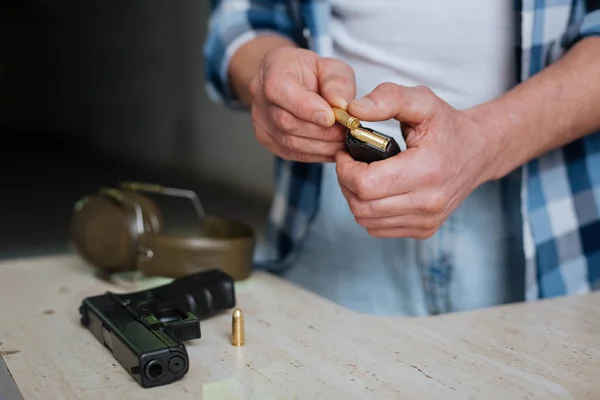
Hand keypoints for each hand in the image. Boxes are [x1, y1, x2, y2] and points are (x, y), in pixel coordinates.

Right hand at [248, 46, 355, 161]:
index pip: (280, 90)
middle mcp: (260, 97)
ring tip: (342, 141)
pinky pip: (292, 153)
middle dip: (321, 132)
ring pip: (290, 142)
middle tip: (346, 133)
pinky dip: (315, 154)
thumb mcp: (330, 67)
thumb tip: (342, 106)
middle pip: (287, 122)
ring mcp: (260, 121)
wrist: (290, 80)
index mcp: (273, 71)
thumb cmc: (310, 71)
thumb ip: (337, 83)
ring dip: (321, 146)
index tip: (330, 118)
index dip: (305, 107)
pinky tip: (331, 148)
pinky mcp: (267, 139)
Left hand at [335, 83, 494, 238]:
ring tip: (363, 174)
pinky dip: (369, 211)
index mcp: (426, 170)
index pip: (365, 184)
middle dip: (346, 182)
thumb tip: (353, 110)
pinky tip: (376, 191)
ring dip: (355, 197)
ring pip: (365, 219)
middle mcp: (428, 202)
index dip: (345, 169)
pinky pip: (377, 228)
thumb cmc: (447, 125)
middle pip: (361, 205)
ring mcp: (427, 220)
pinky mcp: (424, 230)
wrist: (479, 152)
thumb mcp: (422, 101)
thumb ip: (387, 98)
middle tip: (350, 163)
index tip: (346, 152)